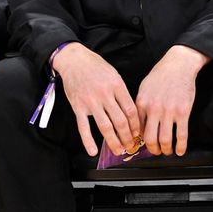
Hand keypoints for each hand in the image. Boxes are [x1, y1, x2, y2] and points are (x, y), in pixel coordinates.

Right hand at [53, 42, 140, 156]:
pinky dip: (88, 141)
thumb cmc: (96, 66)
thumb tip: (131, 113)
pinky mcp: (78, 106)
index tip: (138, 133)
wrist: (74, 60)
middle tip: (130, 145)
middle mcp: (105, 94)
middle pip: (120, 121)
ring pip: (105, 126)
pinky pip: (83, 127)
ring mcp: (91, 101)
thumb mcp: (114, 75)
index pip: (130, 110)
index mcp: (117, 85)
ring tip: (118, 150)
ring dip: (113, 141)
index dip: (136, 124)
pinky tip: (92, 151)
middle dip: (127, 136)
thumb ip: (121, 92)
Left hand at [135, 45, 208, 156]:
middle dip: (153, 150)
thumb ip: (140, 105)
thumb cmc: (161, 75)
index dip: (139, 141)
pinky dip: (181, 146)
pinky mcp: (183, 112)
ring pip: (165, 140)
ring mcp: (169, 111)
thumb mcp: (144, 88)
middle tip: (155, 152)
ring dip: (166, 150)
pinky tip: (180, 150)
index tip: (142, 145)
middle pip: (150, 139)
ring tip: (168, 151)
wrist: (178, 65)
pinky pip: (181, 135)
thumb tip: (138, 123)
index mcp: (142, 103)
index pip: (137, 129)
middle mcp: (154, 109)